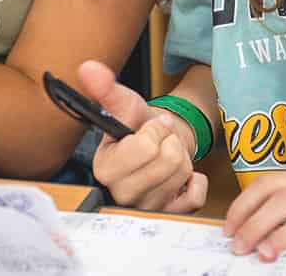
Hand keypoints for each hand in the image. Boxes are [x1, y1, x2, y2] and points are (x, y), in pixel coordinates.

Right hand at [78, 60, 207, 212]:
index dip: (154, 130)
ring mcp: (146, 209)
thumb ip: (106, 88)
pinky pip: (196, 194)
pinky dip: (196, 179)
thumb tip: (89, 68)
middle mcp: (121, 195)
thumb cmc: (138, 128)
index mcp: (105, 168)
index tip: (150, 127)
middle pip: (168, 160)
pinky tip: (180, 176)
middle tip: (160, 141)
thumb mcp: (126, 105)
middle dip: (170, 142)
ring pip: (183, 174)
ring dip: (182, 157)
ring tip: (167, 154)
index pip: (144, 147)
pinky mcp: (170, 216)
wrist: (159, 146)